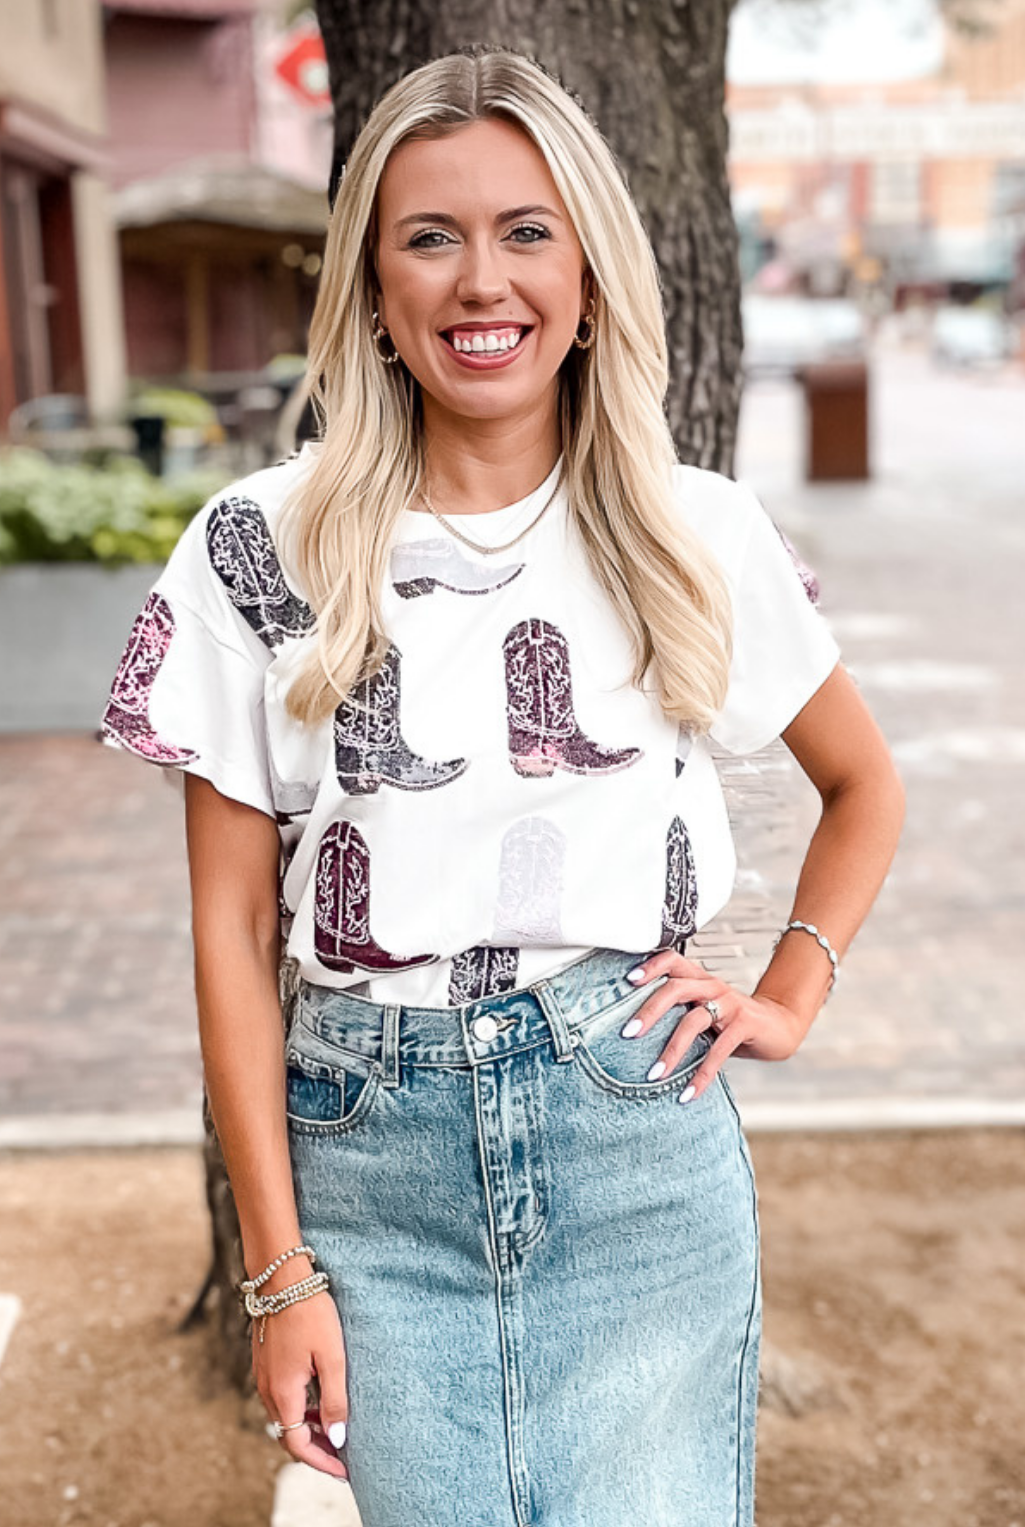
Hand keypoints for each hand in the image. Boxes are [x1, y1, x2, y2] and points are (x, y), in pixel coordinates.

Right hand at [252, 1290, 349, 1481]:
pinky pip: (281, 1400)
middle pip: (289, 1436)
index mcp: (283, 1393)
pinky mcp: (265, 1364)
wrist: (281, 1278)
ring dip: (308, 1431)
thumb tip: (336, 1438)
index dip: (321, 1462)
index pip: (298, 1445)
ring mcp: (263, 1377)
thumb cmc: (310, 1313)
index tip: (344, 1471)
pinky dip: (300, 1411)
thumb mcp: (332, 1356)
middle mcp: (267, 1390)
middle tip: (343, 1457)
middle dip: (315, 1451)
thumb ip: (334, 1399)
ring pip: (284, 1418)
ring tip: (335, 1431)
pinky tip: (319, 1402)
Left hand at [624, 949, 805, 1102]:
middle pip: (675, 988)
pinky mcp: (744, 1024)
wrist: (778, 1025)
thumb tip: (635, 1033)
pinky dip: (702, 1074)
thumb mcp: (703, 1009)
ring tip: (655, 1074)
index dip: (650, 966)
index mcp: (698, 978)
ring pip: (693, 1020)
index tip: (627, 980)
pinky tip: (690, 1093)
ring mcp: (729, 1003)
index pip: (672, 960)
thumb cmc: (732, 1019)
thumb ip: (678, 1012)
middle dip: (649, 1011)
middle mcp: (712, 985)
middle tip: (628, 1033)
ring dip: (671, 1050)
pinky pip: (719, 1050)